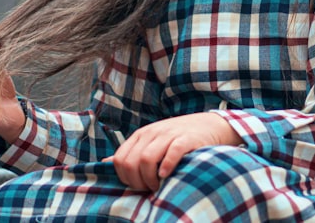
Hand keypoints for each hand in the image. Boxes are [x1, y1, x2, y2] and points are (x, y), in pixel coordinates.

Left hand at [104, 112, 243, 191]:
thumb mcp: (151, 142)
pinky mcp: (185, 140)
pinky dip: (166, 168)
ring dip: (150, 179)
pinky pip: (170, 154)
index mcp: (141, 135)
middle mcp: (152, 133)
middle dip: (137, 181)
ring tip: (159, 185)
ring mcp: (168, 135)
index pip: (120, 160)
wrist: (209, 125)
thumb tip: (105, 164)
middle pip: (131, 162)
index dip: (126, 178)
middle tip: (149, 188)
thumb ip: (130, 153)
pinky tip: (167, 175)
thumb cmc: (177, 139)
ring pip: (146, 159)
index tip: (138, 185)